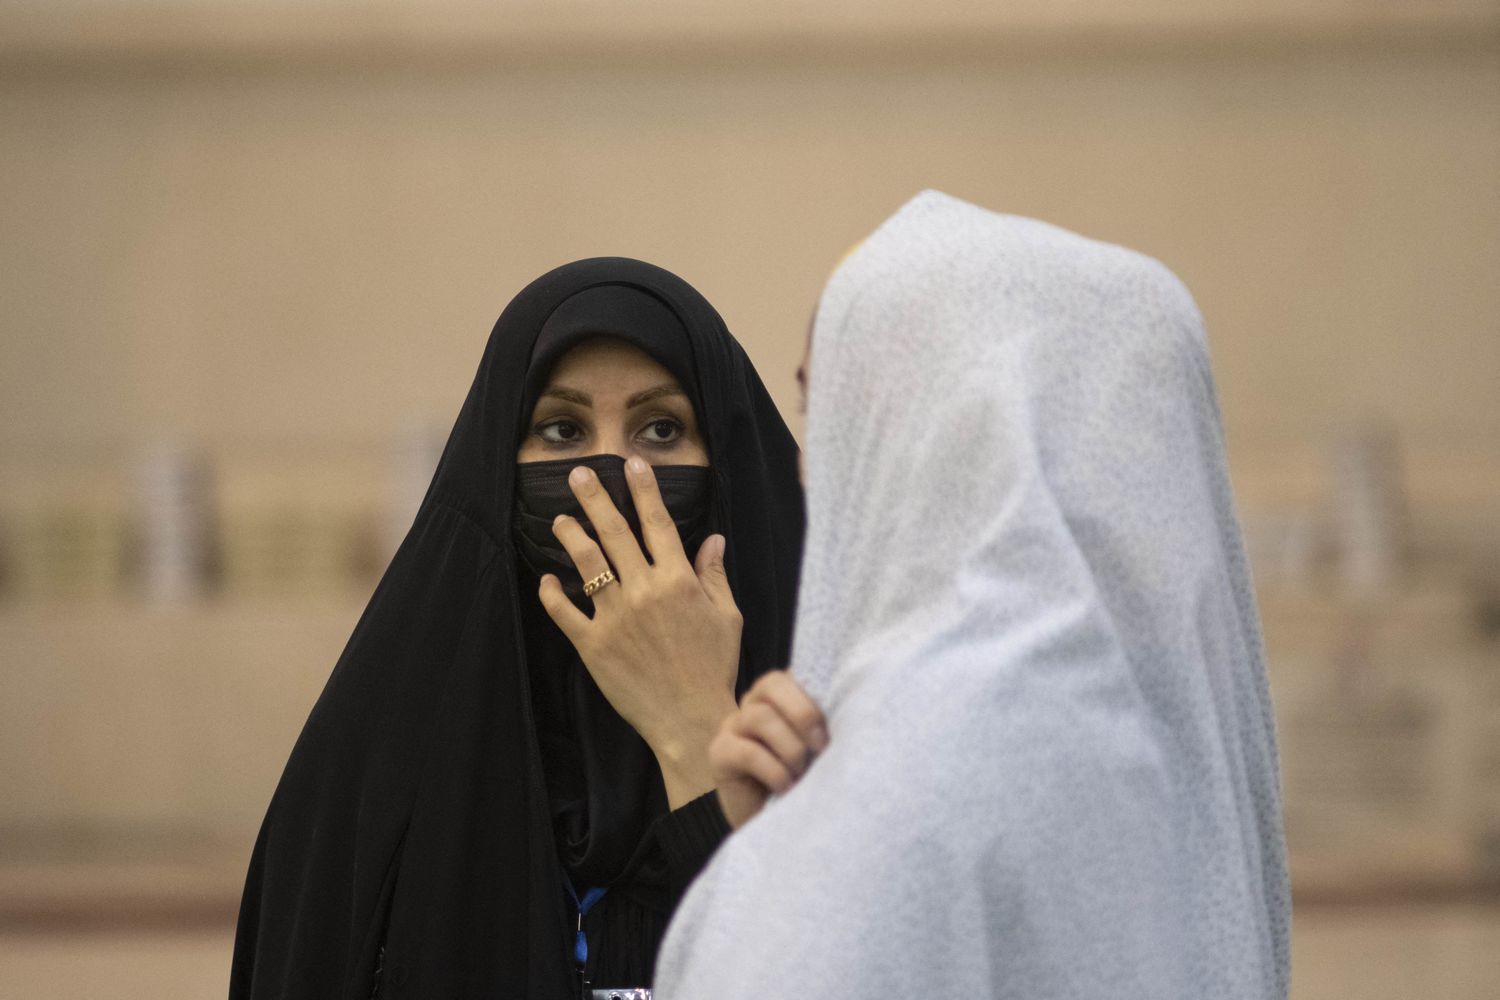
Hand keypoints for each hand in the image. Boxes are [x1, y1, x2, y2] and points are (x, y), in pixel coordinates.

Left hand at [538, 455, 741, 807]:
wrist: (691, 719)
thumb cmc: (714, 667)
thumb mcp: (727, 618)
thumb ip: (714, 576)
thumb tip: (713, 540)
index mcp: (679, 581)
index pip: (658, 523)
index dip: (644, 490)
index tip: (632, 464)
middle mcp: (645, 592)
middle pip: (615, 533)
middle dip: (595, 498)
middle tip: (578, 474)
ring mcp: (616, 618)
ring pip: (587, 565)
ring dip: (572, 536)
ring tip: (559, 519)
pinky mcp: (594, 645)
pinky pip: (565, 613)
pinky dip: (553, 594)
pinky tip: (546, 578)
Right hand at [711, 671, 827, 828]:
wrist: (772, 822)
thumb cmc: (802, 778)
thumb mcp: (817, 747)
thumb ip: (824, 725)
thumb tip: (853, 713)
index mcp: (779, 695)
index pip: (790, 674)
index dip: (813, 696)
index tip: (835, 726)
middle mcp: (753, 702)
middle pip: (771, 684)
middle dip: (802, 714)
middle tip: (821, 747)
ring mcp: (732, 726)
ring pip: (759, 717)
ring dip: (789, 747)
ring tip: (802, 773)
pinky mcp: (719, 753)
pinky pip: (747, 752)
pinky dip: (773, 770)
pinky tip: (786, 787)